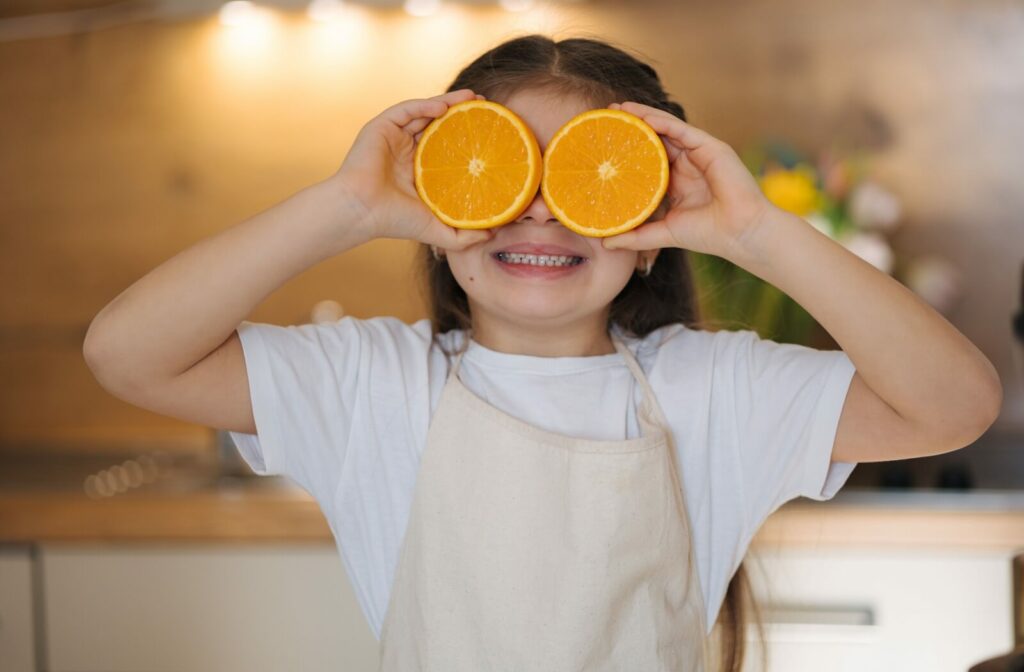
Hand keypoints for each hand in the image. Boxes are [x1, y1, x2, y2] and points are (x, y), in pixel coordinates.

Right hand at [330, 89, 493, 250]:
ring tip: (472, 98)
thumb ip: (464, 235)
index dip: (468, 136)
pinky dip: (425, 105)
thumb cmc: (395, 222)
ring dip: (448, 102)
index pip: (448, 145)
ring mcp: (394, 137)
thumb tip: (493, 233)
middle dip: (462, 113)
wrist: (363, 212)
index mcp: (419, 169)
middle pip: (439, 123)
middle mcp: (407, 150)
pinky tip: (443, 106)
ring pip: (425, 112)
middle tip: (486, 105)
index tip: (491, 130)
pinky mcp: (382, 127)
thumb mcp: (437, 230)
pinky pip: (407, 109)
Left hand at [601, 101, 775, 261]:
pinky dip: (661, 122)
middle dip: (631, 126)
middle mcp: (687, 164)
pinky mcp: (710, 147)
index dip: (627, 149)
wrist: (740, 233)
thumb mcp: (662, 233)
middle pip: (655, 138)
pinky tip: (642, 117)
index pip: (648, 158)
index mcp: (677, 182)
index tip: (603, 142)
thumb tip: (605, 243)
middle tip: (607, 115)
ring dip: (643, 116)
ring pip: (667, 129)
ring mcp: (699, 154)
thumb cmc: (708, 234)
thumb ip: (635, 237)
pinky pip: (681, 130)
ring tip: (619, 108)